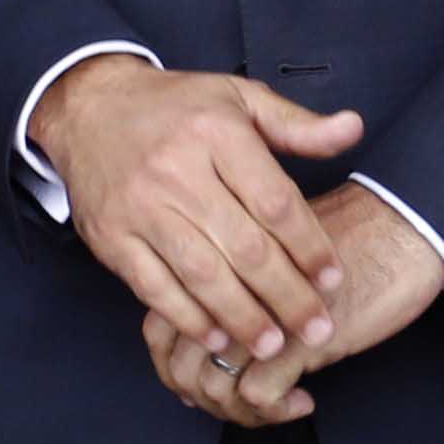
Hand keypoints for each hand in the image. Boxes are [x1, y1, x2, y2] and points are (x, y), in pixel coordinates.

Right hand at [33, 56, 356, 369]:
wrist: (89, 108)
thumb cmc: (176, 107)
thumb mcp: (239, 98)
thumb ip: (296, 123)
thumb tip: (353, 129)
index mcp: (217, 132)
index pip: (275, 202)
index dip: (309, 245)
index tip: (332, 278)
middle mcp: (177, 170)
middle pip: (244, 246)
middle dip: (286, 296)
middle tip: (317, 328)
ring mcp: (139, 207)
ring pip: (201, 273)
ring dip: (241, 316)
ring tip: (273, 346)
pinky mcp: (111, 237)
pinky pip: (153, 286)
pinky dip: (186, 316)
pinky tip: (216, 336)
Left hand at [145, 181, 443, 424]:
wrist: (404, 227)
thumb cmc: (347, 241)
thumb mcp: (278, 260)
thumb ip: (240, 290)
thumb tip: (214, 350)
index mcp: (215, 262)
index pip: (159, 329)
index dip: (175, 367)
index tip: (208, 383)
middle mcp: (225, 288)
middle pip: (180, 365)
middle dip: (205, 399)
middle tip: (245, 406)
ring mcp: (257, 314)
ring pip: (213, 388)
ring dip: (240, 414)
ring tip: (278, 407)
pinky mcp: (293, 339)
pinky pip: (257, 397)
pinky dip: (273, 412)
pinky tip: (304, 401)